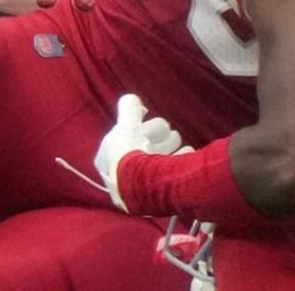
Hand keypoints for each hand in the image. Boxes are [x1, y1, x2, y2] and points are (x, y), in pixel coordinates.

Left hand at [94, 94, 188, 210]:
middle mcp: (119, 174)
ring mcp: (137, 186)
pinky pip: (168, 174)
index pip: (122, 138)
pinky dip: (179, 161)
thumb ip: (129, 109)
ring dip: (168, 147)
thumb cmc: (129, 155)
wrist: (144, 189)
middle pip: (141, 150)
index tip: (147, 120)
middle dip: (157, 137)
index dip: (138, 128)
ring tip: (177, 139)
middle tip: (168, 131)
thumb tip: (131, 99)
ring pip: (156, 160)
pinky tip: (188, 151)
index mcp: (106, 159)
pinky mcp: (156, 195)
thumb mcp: (127, 126)